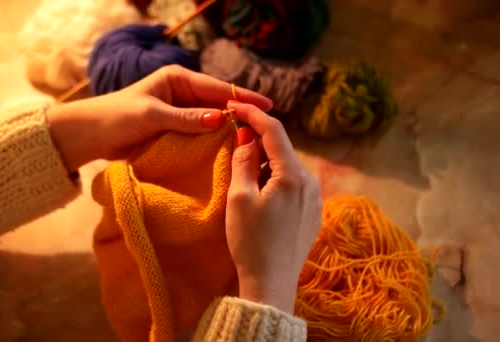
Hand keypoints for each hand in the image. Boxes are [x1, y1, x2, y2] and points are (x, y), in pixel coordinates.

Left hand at [46, 65, 272, 169]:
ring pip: (210, 120)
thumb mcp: (152, 115)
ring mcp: (179, 112)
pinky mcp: (174, 130)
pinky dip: (211, 141)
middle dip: (239, 113)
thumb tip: (220, 120)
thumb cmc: (116, 117)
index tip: (267, 107)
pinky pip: (198, 134)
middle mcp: (182, 93)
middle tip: (266, 126)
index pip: (216, 88)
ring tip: (253, 140)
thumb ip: (185, 118)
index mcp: (177, 79)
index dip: (242, 98)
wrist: (91, 134)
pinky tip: (228, 150)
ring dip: (227, 130)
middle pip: (217, 103)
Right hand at [225, 101, 321, 313]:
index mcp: (293, 175)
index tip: (234, 106)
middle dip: (259, 142)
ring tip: (245, 176)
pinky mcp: (313, 213)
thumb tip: (247, 134)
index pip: (274, 131)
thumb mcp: (239, 197)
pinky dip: (276, 180)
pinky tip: (262, 195)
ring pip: (289, 168)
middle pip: (283, 149)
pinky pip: (294, 185)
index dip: (253, 114)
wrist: (271, 284)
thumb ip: (244, 160)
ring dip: (267, 163)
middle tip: (234, 144)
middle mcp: (311, 182)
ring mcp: (316, 199)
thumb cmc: (250, 241)